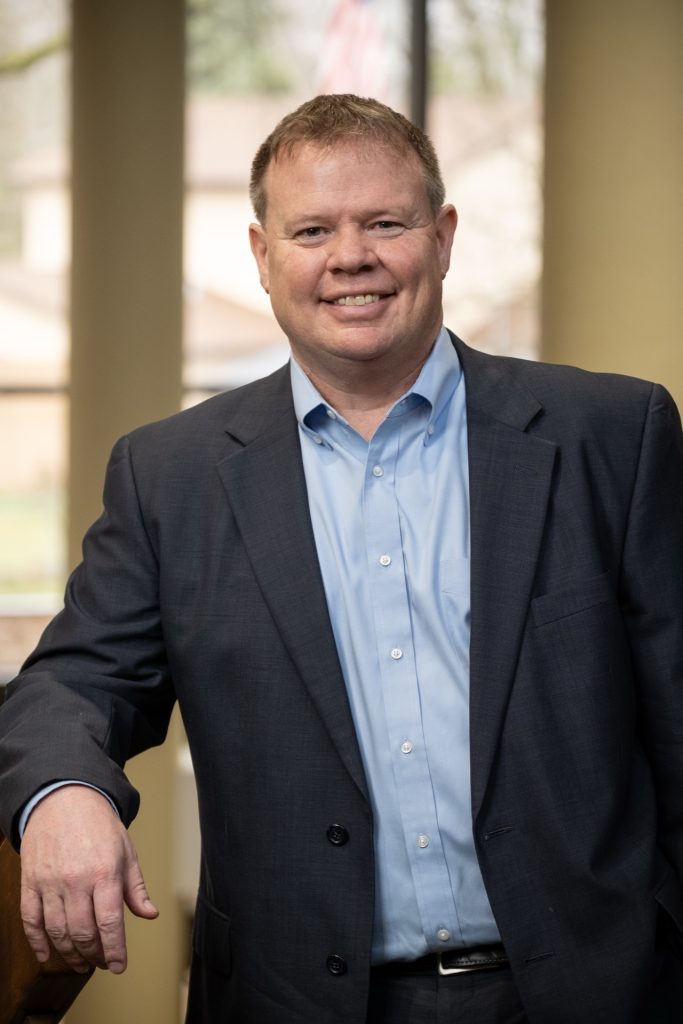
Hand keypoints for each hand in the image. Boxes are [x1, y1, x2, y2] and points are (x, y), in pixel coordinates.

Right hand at [19, 784, 157, 973]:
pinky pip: (30, 921)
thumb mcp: (126, 851)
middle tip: (101, 962)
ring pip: (57, 931)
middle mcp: (76, 880)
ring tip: (81, 962)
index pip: (110, 922)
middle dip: (94, 955)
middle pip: (83, 932)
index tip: (118, 966)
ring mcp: (49, 882)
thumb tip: (150, 914)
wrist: (63, 798)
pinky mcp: (30, 882)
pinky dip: (37, 943)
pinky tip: (48, 955)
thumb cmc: (98, 825)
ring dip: (70, 954)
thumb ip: (136, 887)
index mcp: (104, 872)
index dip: (114, 950)